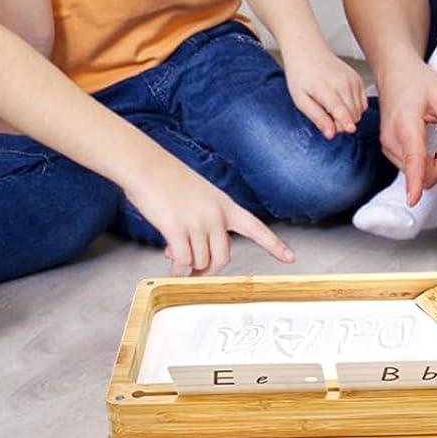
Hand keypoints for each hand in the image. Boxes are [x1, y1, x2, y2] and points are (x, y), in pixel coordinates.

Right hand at [125, 161, 293, 276]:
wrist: (146, 165)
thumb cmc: (168, 179)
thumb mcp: (199, 197)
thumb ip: (205, 222)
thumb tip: (196, 254)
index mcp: (225, 205)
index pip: (255, 227)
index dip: (273, 245)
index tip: (290, 258)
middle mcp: (216, 215)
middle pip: (223, 257)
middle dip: (208, 270)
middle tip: (194, 272)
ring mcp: (197, 222)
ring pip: (201, 262)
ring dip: (188, 267)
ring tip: (173, 256)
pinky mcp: (176, 229)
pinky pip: (182, 262)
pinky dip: (176, 270)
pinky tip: (170, 266)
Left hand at [283, 42, 366, 138]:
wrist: (309, 52)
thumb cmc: (301, 75)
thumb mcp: (301, 100)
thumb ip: (317, 117)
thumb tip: (330, 134)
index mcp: (324, 88)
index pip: (338, 107)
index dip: (345, 120)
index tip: (351, 129)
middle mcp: (342, 83)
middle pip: (351, 115)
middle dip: (341, 124)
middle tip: (326, 118)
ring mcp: (352, 80)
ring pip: (358, 112)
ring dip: (348, 117)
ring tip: (331, 108)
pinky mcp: (359, 80)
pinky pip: (363, 104)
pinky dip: (354, 109)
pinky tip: (341, 103)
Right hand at [374, 56, 436, 207]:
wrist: (394, 71)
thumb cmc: (418, 81)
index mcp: (405, 126)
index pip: (413, 159)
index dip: (415, 181)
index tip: (413, 199)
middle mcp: (392, 141)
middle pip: (423, 172)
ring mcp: (388, 147)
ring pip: (419, 172)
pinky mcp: (390, 150)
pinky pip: (414, 167)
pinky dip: (428, 161)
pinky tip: (432, 143)